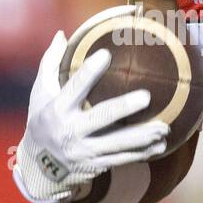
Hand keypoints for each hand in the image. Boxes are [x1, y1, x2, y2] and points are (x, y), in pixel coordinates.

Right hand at [13, 28, 167, 202]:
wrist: (40, 167)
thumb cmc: (43, 121)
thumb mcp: (40, 94)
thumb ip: (50, 64)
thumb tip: (61, 35)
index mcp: (57, 110)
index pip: (74, 88)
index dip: (89, 72)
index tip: (106, 55)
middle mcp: (71, 131)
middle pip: (100, 118)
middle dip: (123, 108)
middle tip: (146, 97)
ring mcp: (85, 151)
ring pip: (117, 144)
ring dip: (142, 136)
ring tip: (163, 127)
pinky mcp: (96, 165)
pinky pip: (122, 159)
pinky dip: (142, 153)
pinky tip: (160, 145)